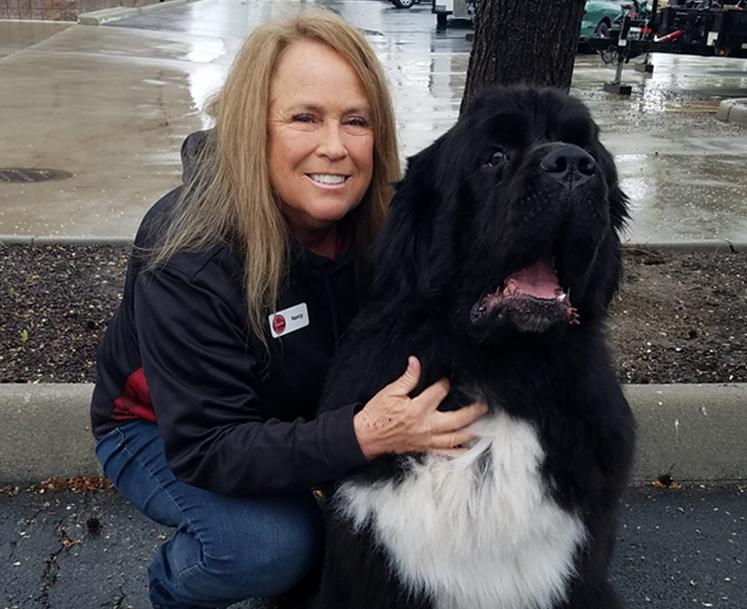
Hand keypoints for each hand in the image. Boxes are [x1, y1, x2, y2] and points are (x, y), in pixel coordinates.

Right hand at [353, 356, 487, 459]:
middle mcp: (426, 426)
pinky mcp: (424, 448)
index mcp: (417, 409)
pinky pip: (445, 453)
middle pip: (457, 419)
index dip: (445, 383)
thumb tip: (415, 362)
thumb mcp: (390, 392)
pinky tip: (468, 448)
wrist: (366, 436)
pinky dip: (459, 452)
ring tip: (482, 425)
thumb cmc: (377, 414)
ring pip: (455, 438)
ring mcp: (426, 440)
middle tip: (484, 405)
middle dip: (473, 411)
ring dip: (471, 431)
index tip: (447, 380)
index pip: (439, 392)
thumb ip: (407, 378)